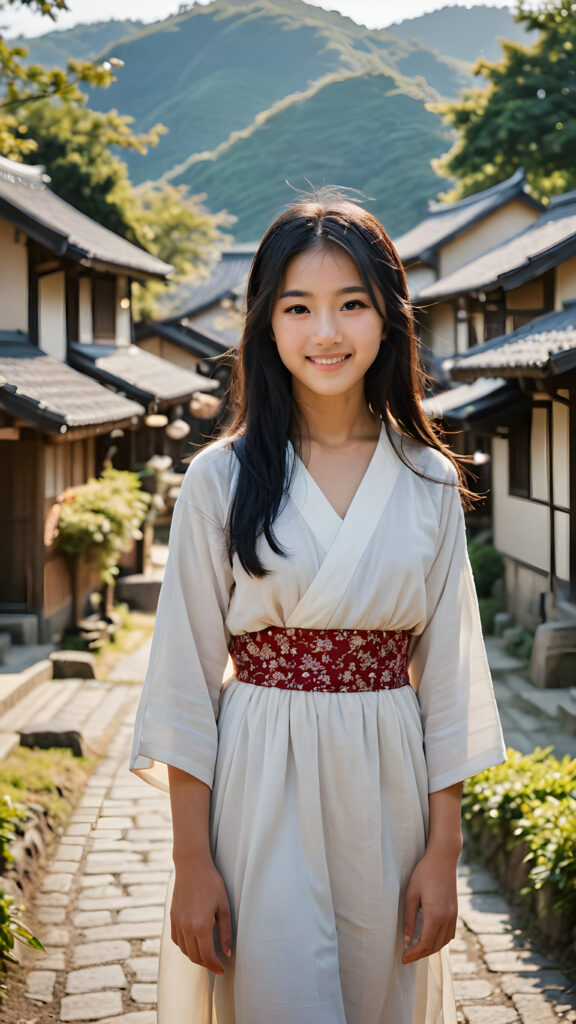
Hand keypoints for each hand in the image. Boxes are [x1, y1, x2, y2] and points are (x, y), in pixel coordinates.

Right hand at [170, 859, 232, 974]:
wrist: (191, 866)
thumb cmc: (211, 883)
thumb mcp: (223, 906)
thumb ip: (225, 932)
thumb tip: (227, 952)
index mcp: (201, 926)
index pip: (207, 956)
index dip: (215, 966)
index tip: (222, 969)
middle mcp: (186, 927)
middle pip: (194, 956)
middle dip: (206, 964)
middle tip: (216, 964)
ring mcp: (177, 922)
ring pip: (184, 950)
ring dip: (195, 956)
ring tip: (206, 955)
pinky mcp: (172, 917)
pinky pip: (176, 940)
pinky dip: (184, 946)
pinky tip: (193, 943)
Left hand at [401, 849, 457, 964]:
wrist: (443, 859)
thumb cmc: (424, 873)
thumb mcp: (411, 894)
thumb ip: (409, 918)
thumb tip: (406, 940)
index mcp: (435, 915)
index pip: (424, 944)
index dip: (413, 954)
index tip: (403, 959)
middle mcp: (447, 918)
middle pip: (434, 946)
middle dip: (420, 955)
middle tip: (407, 957)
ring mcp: (453, 915)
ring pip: (443, 942)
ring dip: (430, 949)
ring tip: (416, 950)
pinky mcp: (455, 912)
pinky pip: (449, 934)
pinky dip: (440, 941)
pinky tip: (430, 939)